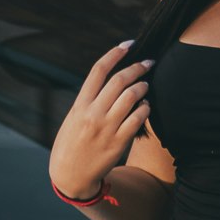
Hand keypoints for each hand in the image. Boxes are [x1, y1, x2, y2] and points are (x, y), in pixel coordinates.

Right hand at [49, 40, 150, 200]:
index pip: (98, 70)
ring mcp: (106, 128)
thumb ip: (90, 100)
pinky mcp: (118, 142)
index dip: (115, 53)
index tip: (129, 44)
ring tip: (146, 86)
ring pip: (131, 97)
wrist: (70, 175)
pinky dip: (145, 108)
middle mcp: (93, 113)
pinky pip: (138, 119)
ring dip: (142, 87)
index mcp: (80, 104)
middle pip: (119, 80)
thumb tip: (111, 81)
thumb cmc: (71, 143)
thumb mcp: (73, 118)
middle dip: (137, 67)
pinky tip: (145, 106)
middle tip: (148, 63)